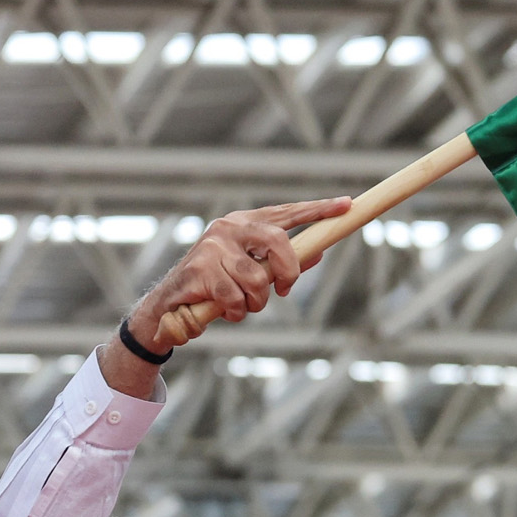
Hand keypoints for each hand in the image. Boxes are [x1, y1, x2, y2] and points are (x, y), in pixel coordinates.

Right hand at [100, 197, 351, 397]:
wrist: (171, 305)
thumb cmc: (217, 286)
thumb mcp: (252, 271)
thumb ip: (282, 262)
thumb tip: (318, 253)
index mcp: (245, 223)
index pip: (287, 212)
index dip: (318, 210)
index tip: (346, 206)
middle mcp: (229, 227)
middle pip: (278, 242)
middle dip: (288, 272)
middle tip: (285, 290)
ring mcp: (213, 247)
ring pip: (258, 279)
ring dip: (256, 302)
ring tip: (243, 305)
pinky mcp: (201, 269)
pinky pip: (236, 298)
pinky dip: (236, 311)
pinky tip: (224, 310)